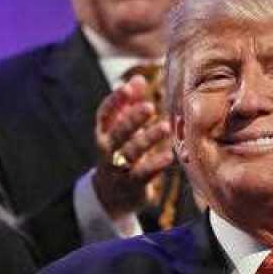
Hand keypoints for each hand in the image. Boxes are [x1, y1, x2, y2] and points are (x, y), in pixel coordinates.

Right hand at [92, 75, 173, 217]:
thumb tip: (138, 78)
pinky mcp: (132, 184)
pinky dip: (155, 164)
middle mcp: (107, 149)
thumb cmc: (120, 152)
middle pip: (118, 133)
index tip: (127, 87)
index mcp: (103, 132)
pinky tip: (168, 156)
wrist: (110, 196)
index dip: (114, 101)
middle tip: (149, 106)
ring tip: (165, 127)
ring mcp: (118, 168)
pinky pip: (143, 174)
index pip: (104, 114)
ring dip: (148, 139)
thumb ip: (129, 104)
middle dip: (132, 119)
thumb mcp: (120, 129)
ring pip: (131, 152)